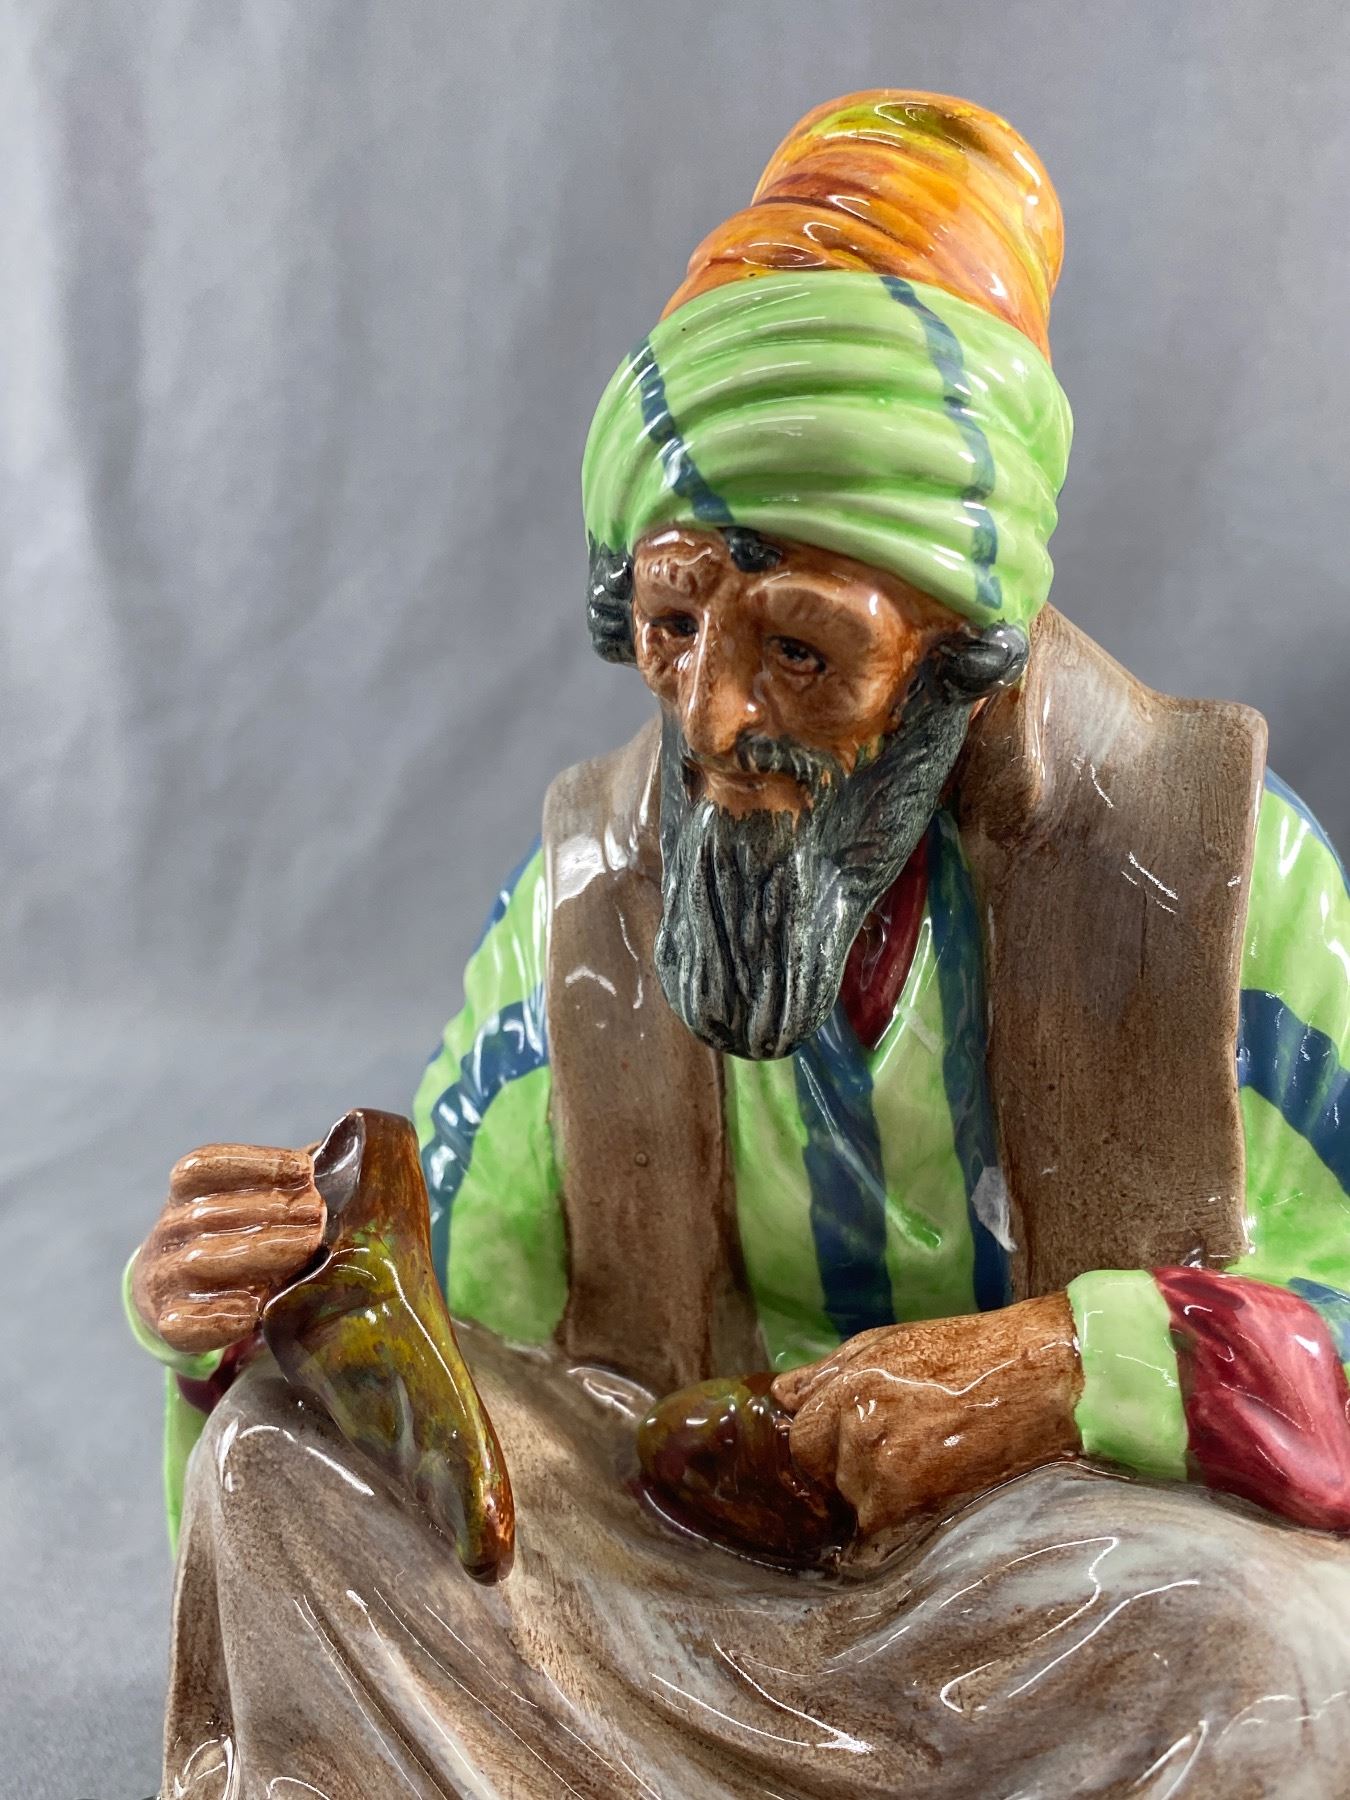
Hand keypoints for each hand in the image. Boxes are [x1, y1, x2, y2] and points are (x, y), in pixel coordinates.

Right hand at [131, 1143, 325, 1353]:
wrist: (183, 1291)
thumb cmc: (238, 1233)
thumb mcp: (255, 1199)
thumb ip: (292, 1179)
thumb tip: (350, 1142)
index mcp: (185, 1190)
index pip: (206, 1165)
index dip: (257, 1163)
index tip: (305, 1170)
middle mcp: (168, 1229)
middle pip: (209, 1213)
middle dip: (271, 1211)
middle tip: (319, 1215)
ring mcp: (162, 1276)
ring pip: (200, 1259)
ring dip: (258, 1252)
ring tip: (306, 1249)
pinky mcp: (169, 1322)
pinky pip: (186, 1321)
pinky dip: (224, 1314)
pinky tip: (262, 1307)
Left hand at [772, 1294, 1082, 1536]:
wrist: (1038, 1376)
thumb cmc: (969, 1355)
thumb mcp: (891, 1344)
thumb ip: (830, 1373)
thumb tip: (780, 1394)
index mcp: (846, 1381)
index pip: (800, 1434)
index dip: (821, 1444)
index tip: (843, 1449)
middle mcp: (854, 1422)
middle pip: (821, 1472)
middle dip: (844, 1470)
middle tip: (893, 1456)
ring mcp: (880, 1463)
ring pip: (853, 1502)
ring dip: (877, 1496)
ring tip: (925, 1467)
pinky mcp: (910, 1498)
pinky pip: (878, 1531)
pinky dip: (896, 1526)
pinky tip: (928, 1497)